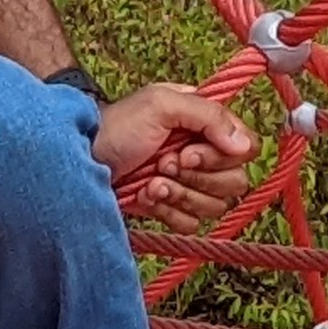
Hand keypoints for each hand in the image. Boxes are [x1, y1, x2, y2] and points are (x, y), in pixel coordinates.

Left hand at [89, 82, 257, 229]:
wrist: (81, 161)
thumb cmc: (116, 127)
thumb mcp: (160, 104)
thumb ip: (208, 115)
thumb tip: (244, 145)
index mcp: (205, 123)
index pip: (246, 147)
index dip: (223, 155)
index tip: (189, 150)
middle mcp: (203, 153)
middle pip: (235, 181)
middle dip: (197, 175)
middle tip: (163, 163)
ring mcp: (188, 184)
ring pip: (215, 206)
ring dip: (180, 194)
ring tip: (150, 181)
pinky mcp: (172, 210)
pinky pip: (191, 224)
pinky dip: (168, 211)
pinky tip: (145, 196)